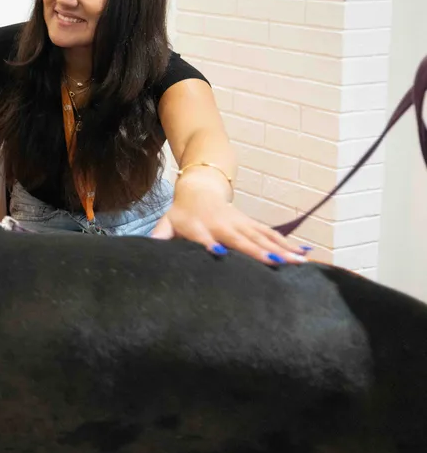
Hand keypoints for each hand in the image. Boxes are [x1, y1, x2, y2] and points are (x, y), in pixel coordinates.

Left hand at [150, 171, 310, 265]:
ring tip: (300, 263)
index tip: (218, 252)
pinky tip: (306, 254)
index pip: (205, 237)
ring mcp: (241, 224)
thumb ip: (159, 236)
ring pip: (263, 237)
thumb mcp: (166, 223)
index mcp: (200, 227)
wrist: (198, 188)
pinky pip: (272, 235)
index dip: (210, 244)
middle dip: (260, 251)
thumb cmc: (181, 213)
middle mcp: (223, 225)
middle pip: (242, 239)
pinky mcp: (251, 224)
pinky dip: (288, 244)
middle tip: (279, 264)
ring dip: (282, 250)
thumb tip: (146, 247)